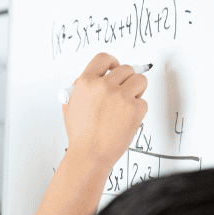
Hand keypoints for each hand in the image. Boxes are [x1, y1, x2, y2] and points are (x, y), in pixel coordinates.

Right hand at [63, 52, 147, 170]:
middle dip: (127, 79)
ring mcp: (122, 97)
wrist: (89, 155)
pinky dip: (138, 110)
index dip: (112, 62)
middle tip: (123, 91)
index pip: (103, 58)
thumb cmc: (80, 135)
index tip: (115, 67)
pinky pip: (143, 101)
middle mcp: (104, 86)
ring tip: (127, 103)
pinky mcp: (135, 109)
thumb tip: (93, 79)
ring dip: (137, 89)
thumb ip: (79, 89)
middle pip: (126, 68)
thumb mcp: (69, 107)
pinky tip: (126, 119)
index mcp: (86, 83)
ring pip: (140, 80)